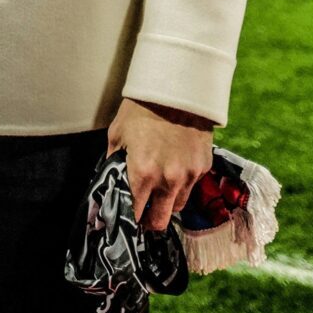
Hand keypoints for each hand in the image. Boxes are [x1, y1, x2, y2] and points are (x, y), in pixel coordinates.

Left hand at [105, 98, 214, 232]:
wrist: (178, 91)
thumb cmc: (142, 110)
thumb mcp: (118, 135)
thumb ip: (114, 163)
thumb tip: (109, 182)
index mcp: (143, 173)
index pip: (134, 213)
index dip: (128, 218)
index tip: (125, 218)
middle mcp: (168, 180)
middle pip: (160, 221)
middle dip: (149, 221)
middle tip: (143, 214)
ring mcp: (189, 176)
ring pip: (177, 206)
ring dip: (166, 203)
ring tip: (158, 190)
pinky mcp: (203, 168)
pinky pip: (191, 187)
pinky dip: (181, 185)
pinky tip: (174, 169)